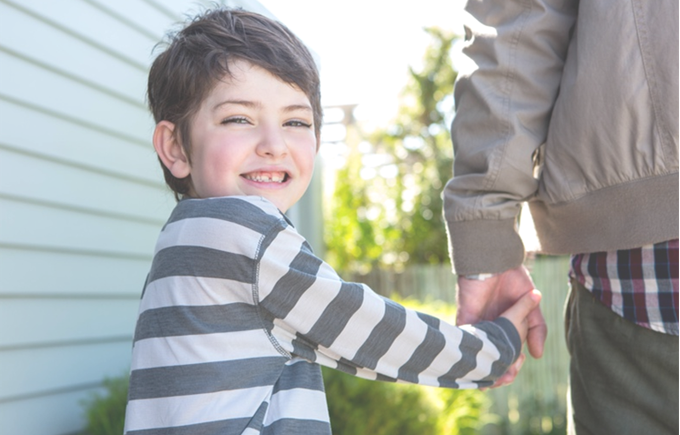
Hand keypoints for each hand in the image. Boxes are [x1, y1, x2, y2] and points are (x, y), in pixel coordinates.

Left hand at [456, 266, 546, 383]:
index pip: (507, 353)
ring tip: (493, 375)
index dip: (512, 364)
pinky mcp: (465, 316)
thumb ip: (537, 328)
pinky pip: (464, 337)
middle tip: (506, 377)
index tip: (518, 367)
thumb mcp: (532, 305)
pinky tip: (478, 362)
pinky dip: (471, 351)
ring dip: (484, 366)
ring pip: (477, 352)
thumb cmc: (513, 277)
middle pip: (491, 357)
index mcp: (505, 327)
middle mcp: (490, 328)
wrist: (497, 258)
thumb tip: (538, 356)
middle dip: (499, 371)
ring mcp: (477, 323)